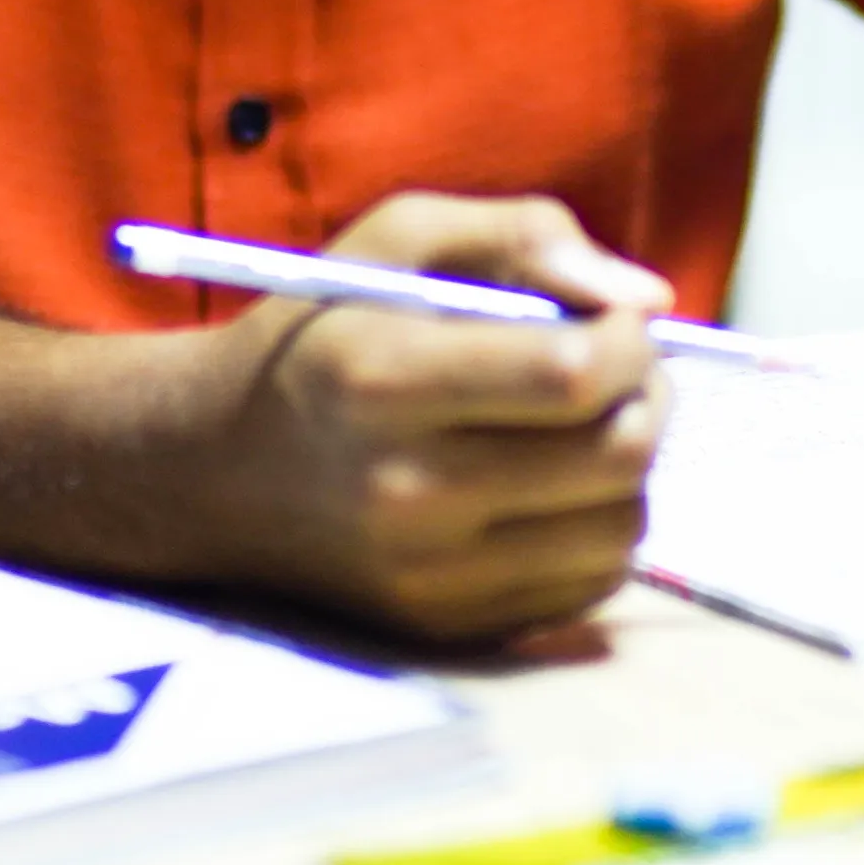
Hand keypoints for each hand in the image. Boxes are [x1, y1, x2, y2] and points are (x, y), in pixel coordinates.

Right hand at [169, 192, 669, 643]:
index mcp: (386, 379)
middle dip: (647, 396)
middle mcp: (407, 491)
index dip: (628, 338)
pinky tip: (550, 487)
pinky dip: (596, 528)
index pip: (572, 373)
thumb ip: (525, 237)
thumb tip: (650, 299)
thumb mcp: (400, 240)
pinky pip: (588, 586)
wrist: (214, 467)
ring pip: (620, 528)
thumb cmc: (321, 330)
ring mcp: (430, 575)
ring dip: (630, 466)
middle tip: (621, 368)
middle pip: (614, 456)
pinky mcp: (449, 627)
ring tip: (583, 425)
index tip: (616, 319)